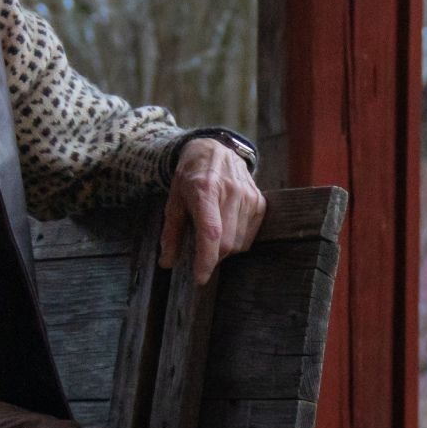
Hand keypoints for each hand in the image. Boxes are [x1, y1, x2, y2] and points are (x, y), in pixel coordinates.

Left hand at [162, 136, 266, 286]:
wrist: (215, 150)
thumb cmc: (190, 178)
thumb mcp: (173, 201)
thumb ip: (170, 233)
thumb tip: (166, 263)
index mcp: (205, 189)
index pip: (210, 232)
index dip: (206, 259)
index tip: (200, 277)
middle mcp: (230, 191)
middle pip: (226, 243)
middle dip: (212, 256)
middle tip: (201, 253)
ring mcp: (248, 196)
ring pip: (239, 243)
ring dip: (225, 249)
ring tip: (213, 234)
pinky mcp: (259, 201)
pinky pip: (250, 236)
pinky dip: (237, 241)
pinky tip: (227, 227)